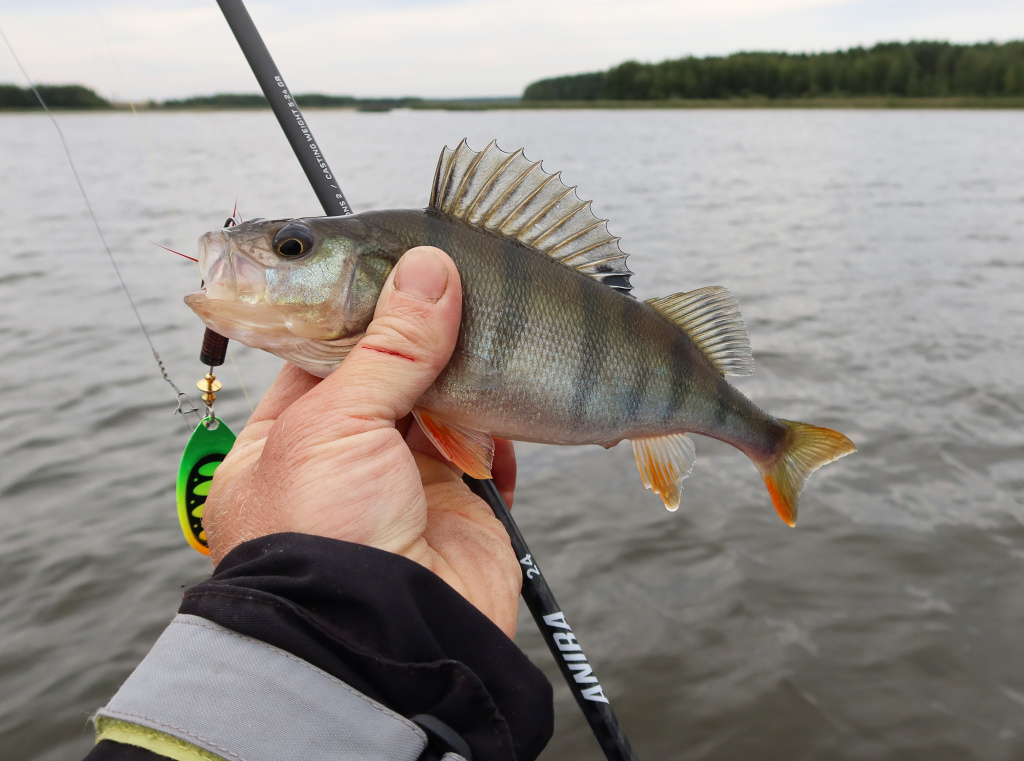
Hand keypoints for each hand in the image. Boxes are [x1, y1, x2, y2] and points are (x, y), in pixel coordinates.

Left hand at [201, 246, 521, 637]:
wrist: (382, 640)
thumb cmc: (322, 534)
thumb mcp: (337, 422)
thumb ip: (389, 344)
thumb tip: (430, 267)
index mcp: (286, 441)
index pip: (320, 355)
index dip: (357, 310)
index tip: (396, 267)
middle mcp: (342, 462)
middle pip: (388, 378)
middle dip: (421, 341)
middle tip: (455, 290)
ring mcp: (402, 486)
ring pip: (442, 409)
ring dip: (465, 379)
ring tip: (487, 335)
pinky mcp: (458, 509)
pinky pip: (487, 454)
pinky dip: (500, 432)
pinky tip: (506, 403)